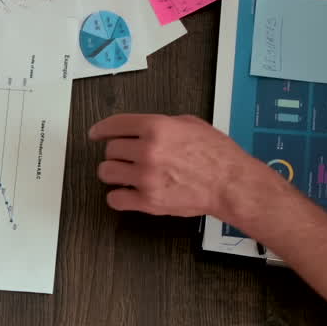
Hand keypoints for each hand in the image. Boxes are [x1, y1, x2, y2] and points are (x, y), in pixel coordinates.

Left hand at [89, 113, 267, 218]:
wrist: (230, 184)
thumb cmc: (216, 154)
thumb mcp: (188, 124)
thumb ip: (160, 124)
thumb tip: (141, 128)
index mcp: (156, 128)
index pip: (114, 125)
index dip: (101, 129)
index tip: (95, 133)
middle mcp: (147, 151)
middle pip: (110, 150)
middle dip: (116, 152)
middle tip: (126, 157)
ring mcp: (146, 178)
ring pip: (107, 172)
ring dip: (113, 172)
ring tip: (124, 173)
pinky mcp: (149, 201)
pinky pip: (115, 199)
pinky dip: (118, 196)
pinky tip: (127, 192)